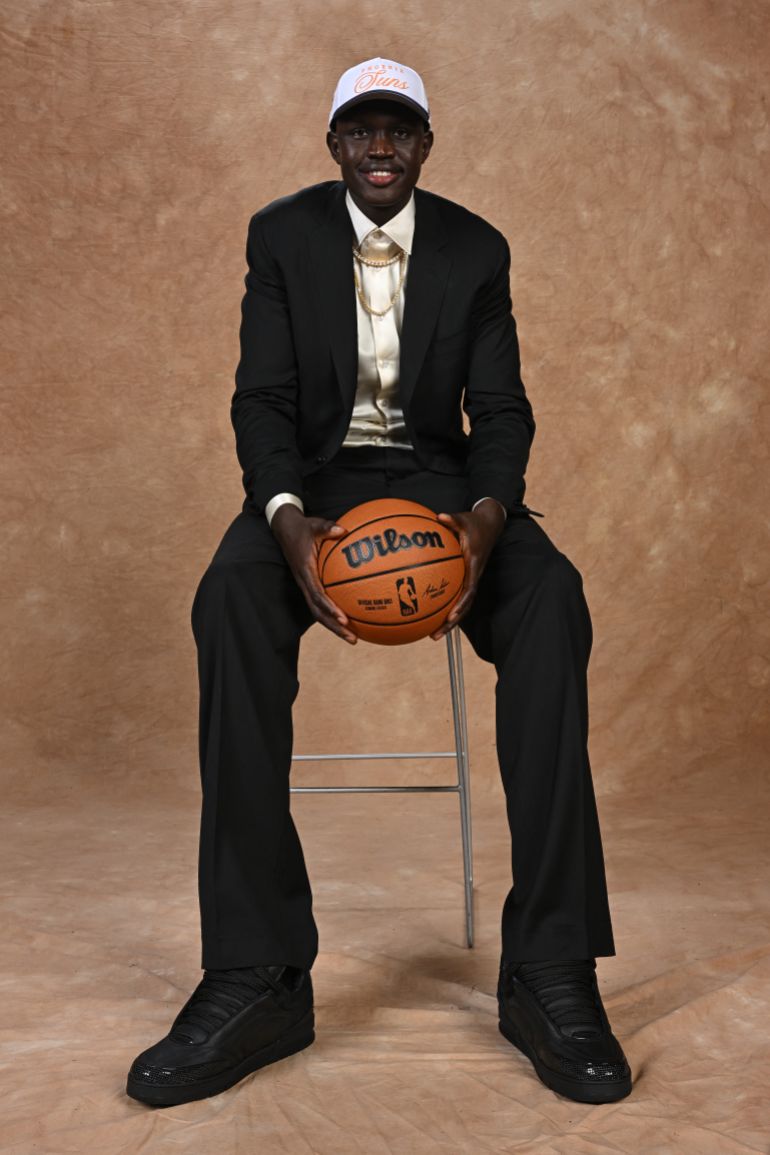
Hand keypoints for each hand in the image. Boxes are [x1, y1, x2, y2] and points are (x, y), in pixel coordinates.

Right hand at [270, 504, 357, 643]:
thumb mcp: (314, 525)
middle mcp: (304, 583)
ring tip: (353, 637)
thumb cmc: (303, 528)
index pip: (317, 594)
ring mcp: (306, 586)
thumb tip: (343, 529)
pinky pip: (321, 604)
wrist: (285, 530)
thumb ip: (328, 527)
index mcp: (305, 571)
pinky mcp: (309, 586)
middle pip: (318, 612)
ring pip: (318, 612)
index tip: (343, 618)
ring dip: (334, 626)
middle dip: (335, 627)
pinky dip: (333, 615)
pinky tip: (350, 620)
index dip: (330, 608)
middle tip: (353, 639)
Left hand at [430, 499, 505, 640]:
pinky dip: (445, 608)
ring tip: (432, 634)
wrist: (490, 525)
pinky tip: (430, 615)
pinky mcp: (466, 579)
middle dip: (451, 622)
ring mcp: (470, 579)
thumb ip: (452, 519)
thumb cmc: (474, 523)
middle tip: (435, 635)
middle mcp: (473, 576)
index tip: (450, 616)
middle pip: (464, 605)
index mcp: (473, 564)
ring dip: (448, 622)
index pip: (469, 589)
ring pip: (461, 605)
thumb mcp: (464, 519)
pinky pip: (456, 597)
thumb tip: (439, 517)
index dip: (461, 604)